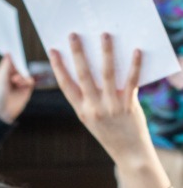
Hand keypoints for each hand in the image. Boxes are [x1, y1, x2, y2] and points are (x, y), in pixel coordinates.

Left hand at [0, 54, 34, 123]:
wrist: (4, 110)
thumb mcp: (1, 78)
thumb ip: (6, 66)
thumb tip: (9, 52)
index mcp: (5, 72)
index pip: (12, 60)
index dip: (14, 55)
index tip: (16, 46)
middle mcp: (13, 75)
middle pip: (20, 65)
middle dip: (20, 64)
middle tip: (18, 62)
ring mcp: (21, 81)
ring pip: (26, 72)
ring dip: (22, 75)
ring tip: (15, 80)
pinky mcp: (27, 88)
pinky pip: (30, 80)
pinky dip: (27, 80)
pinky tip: (21, 84)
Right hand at [50, 33, 149, 162]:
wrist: (129, 152)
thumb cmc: (110, 133)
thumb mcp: (92, 118)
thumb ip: (90, 98)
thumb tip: (94, 69)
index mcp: (81, 110)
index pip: (65, 84)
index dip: (58, 66)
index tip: (52, 50)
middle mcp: (94, 107)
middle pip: (83, 75)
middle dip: (77, 53)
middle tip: (74, 35)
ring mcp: (111, 106)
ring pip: (107, 74)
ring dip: (106, 52)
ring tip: (104, 35)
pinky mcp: (129, 105)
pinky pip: (131, 81)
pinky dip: (134, 65)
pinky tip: (135, 50)